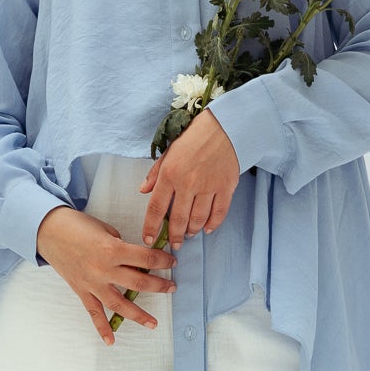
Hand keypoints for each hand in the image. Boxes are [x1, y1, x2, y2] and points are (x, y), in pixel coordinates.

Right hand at [36, 206, 176, 344]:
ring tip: (153, 323)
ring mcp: (92, 283)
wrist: (48, 231)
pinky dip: (102, 328)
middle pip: (139, 281)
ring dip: (138, 315)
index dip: (162, 260)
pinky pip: (94, 313)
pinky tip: (111, 341)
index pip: (146, 258)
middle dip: (159, 285)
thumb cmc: (78, 226)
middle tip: (172, 288)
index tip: (172, 261)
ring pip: (120, 303)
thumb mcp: (106, 230)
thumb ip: (122, 247)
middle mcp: (104, 269)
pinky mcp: (81, 290)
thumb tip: (137, 260)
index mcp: (112, 249)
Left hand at [140, 108, 240, 249]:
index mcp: (170, 174)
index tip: (149, 239)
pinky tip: (207, 229)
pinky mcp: (226, 187)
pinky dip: (213, 224)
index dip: (151, 227)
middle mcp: (187, 183)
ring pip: (198, 219)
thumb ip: (155, 173)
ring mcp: (208, 186)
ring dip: (192, 231)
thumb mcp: (168, 151)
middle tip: (174, 243)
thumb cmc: (193, 137)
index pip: (156, 208)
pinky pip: (219, 213)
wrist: (223, 126)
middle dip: (174, 236)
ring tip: (189, 234)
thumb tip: (143, 190)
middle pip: (178, 219)